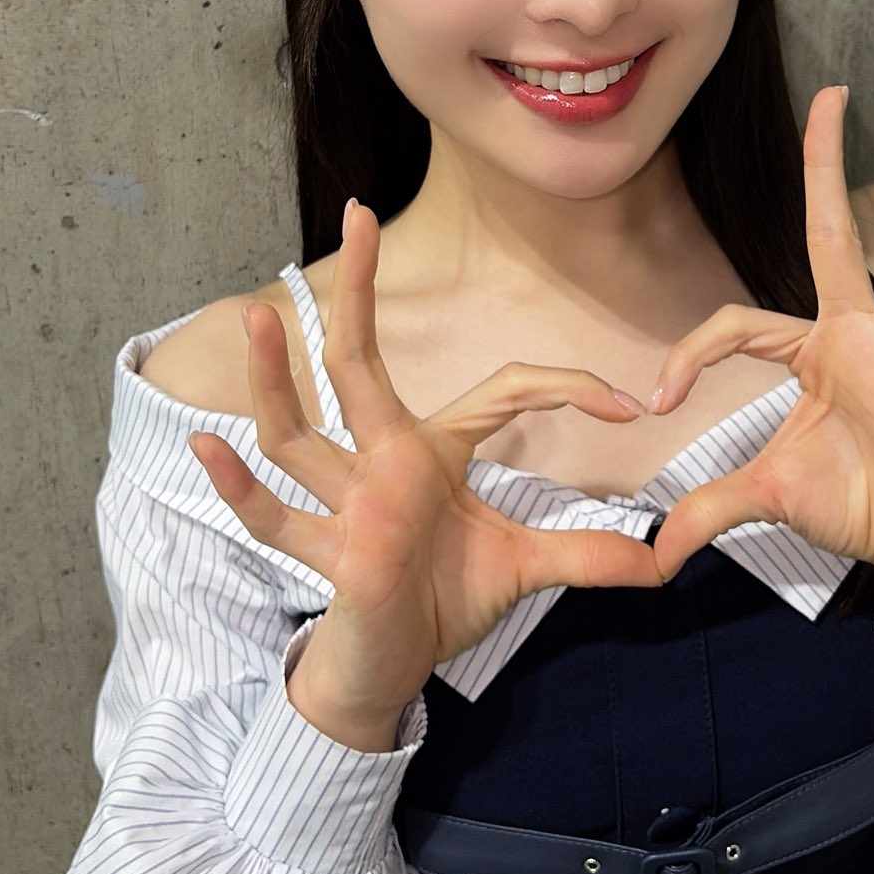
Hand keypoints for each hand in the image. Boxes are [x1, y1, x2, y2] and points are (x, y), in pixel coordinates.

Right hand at [187, 200, 663, 720]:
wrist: (391, 664)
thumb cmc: (440, 598)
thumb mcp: (524, 569)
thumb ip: (587, 556)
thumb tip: (665, 558)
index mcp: (431, 451)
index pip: (501, 392)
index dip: (564, 388)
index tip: (627, 404)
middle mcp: (382, 460)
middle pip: (361, 365)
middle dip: (362, 290)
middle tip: (356, 209)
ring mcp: (348, 505)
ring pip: (300, 434)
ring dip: (277, 379)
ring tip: (263, 315)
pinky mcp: (331, 557)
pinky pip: (276, 519)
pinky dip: (240, 488)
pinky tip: (208, 444)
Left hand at [645, 87, 873, 592]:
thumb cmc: (847, 506)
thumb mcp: (763, 498)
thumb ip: (708, 511)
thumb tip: (651, 553)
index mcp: (813, 354)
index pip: (741, 323)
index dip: (694, 353)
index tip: (657, 398)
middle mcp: (859, 339)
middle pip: (834, 237)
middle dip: (828, 165)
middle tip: (833, 95)